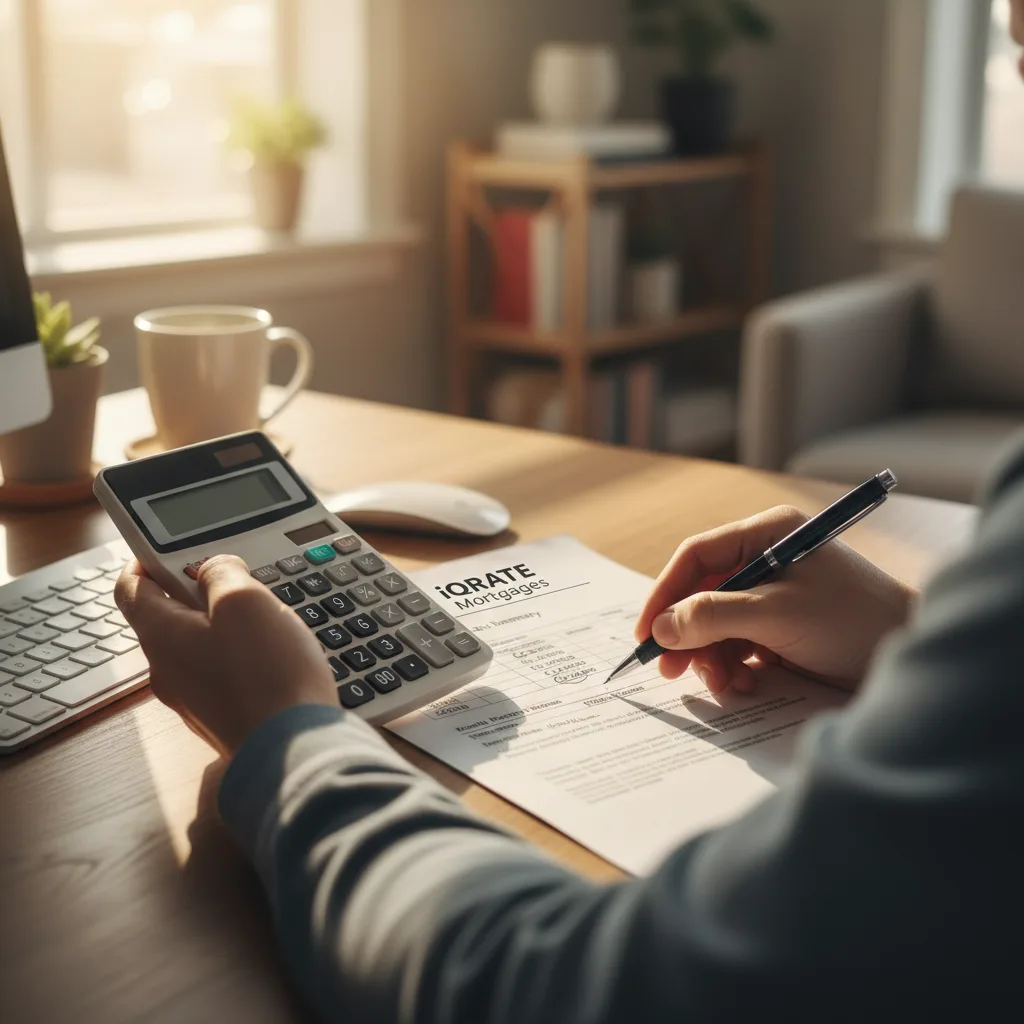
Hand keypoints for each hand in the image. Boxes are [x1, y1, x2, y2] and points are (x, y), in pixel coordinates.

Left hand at [115, 555, 337, 756]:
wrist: (294, 752)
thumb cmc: (267, 675)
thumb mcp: (244, 600)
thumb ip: (222, 572)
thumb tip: (213, 569)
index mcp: (161, 637)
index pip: (130, 588)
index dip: (146, 561)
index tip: (171, 549)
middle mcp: (169, 672)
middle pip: (170, 617)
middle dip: (201, 592)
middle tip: (242, 581)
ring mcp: (195, 699)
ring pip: (202, 646)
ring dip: (228, 625)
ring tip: (270, 619)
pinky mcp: (225, 716)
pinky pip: (226, 673)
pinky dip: (244, 656)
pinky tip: (279, 656)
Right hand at [635, 506, 916, 694]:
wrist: (911, 655)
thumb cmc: (852, 621)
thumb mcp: (774, 615)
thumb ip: (712, 617)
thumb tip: (661, 628)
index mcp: (766, 535)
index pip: (696, 556)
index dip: (664, 594)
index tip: (646, 634)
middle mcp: (767, 559)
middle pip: (703, 593)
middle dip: (687, 634)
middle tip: (670, 672)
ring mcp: (776, 594)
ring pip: (718, 624)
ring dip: (712, 656)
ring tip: (722, 684)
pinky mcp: (785, 627)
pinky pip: (740, 643)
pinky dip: (734, 666)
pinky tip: (744, 684)